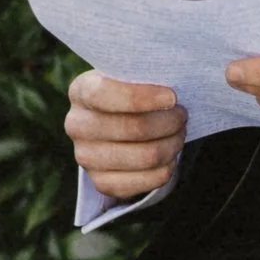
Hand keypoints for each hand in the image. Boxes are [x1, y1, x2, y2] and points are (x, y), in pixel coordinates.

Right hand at [66, 71, 187, 200]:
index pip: (104, 94)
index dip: (142, 98)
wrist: (118, 126)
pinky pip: (147, 180)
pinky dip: (167, 167)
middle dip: (168, 122)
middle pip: (134, 128)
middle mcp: (77, 125)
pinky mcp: (102, 183)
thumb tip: (171, 91)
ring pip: (146, 156)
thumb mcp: (132, 78)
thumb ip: (144, 77)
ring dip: (172, 144)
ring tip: (179, 133)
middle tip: (182, 115)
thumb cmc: (133, 96)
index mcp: (81, 91)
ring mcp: (86, 157)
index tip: (172, 98)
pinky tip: (170, 155)